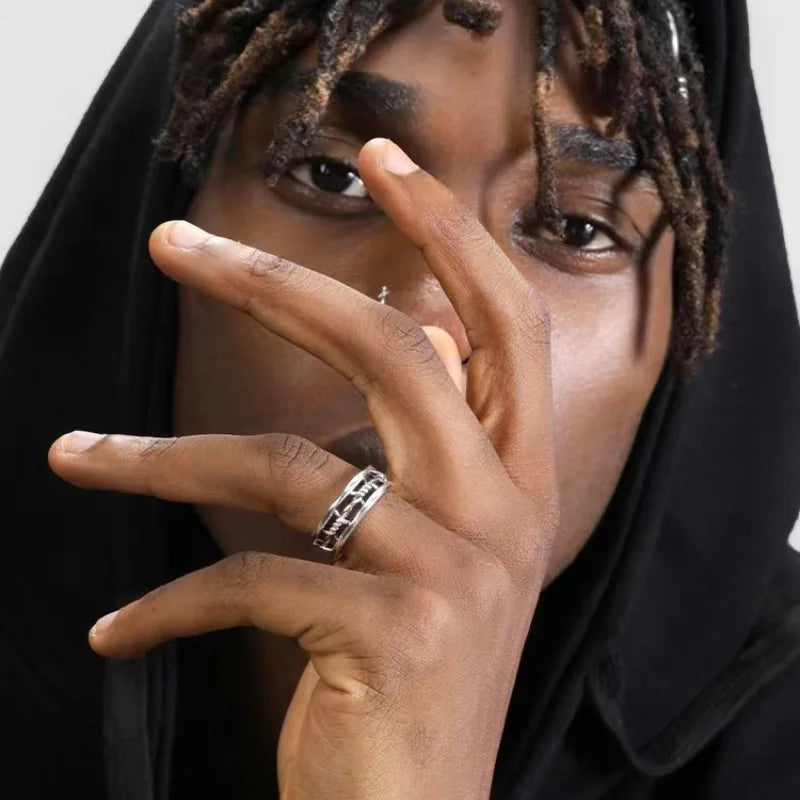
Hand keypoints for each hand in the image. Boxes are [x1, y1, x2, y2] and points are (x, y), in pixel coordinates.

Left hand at [49, 138, 558, 799]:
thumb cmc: (417, 667)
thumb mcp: (446, 543)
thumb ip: (439, 432)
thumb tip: (417, 321)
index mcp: (518, 478)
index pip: (503, 323)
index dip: (452, 232)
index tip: (387, 161)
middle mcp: (501, 511)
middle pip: (394, 352)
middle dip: (277, 284)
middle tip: (173, 242)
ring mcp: (452, 571)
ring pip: (292, 465)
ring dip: (163, 459)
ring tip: (78, 457)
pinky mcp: (391, 636)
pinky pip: (250, 580)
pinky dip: (171, 602)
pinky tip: (121, 630)